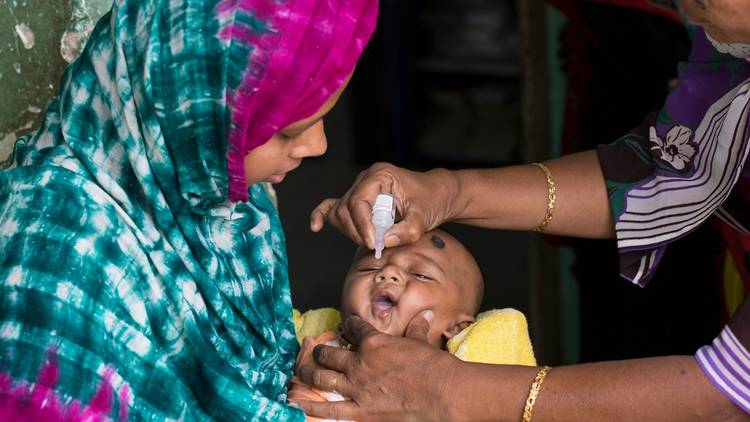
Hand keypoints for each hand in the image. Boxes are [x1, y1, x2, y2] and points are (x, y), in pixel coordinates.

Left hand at [293, 311, 459, 420]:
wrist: (441, 394)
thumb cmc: (433, 367)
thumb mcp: (421, 343)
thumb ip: (416, 328)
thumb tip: (424, 315)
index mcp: (374, 343)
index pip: (354, 328)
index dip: (348, 325)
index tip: (345, 325)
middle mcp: (360, 363)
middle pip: (329, 354)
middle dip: (320, 351)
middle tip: (317, 350)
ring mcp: (357, 388)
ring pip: (322, 377)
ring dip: (308, 372)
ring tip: (302, 370)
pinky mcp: (360, 411)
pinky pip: (329, 410)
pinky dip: (311, 406)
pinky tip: (297, 403)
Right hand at [309, 163, 459, 249]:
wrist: (436, 195)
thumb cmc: (431, 201)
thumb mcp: (424, 218)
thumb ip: (406, 231)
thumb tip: (384, 241)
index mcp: (381, 175)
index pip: (359, 200)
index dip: (362, 224)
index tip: (373, 243)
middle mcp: (366, 179)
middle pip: (346, 207)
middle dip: (357, 231)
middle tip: (376, 245)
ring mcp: (359, 189)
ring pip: (340, 212)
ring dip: (350, 231)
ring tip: (371, 240)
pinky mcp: (357, 201)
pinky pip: (332, 206)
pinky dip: (323, 216)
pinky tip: (316, 227)